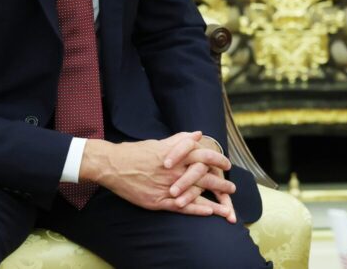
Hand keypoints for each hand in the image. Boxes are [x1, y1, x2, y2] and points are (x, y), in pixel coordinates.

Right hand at [79, 132, 230, 215]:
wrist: (114, 165)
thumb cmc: (137, 152)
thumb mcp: (160, 142)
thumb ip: (181, 139)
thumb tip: (197, 134)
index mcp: (177, 154)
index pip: (205, 155)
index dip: (219, 160)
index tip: (227, 165)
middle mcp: (176, 170)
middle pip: (205, 176)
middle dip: (221, 183)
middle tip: (232, 188)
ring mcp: (168, 186)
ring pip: (197, 193)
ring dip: (214, 200)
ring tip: (226, 206)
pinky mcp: (158, 200)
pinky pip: (182, 207)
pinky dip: (197, 209)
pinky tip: (209, 211)